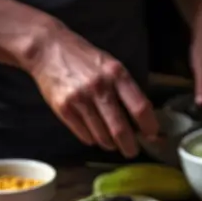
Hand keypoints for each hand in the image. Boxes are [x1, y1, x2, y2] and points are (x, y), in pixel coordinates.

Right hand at [31, 23, 158, 157]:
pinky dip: (93, 139)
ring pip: (102, 137)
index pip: (140, 108)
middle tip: (132, 151)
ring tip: (111, 141)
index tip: (153, 136)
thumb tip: (143, 118)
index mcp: (116, 74)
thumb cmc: (84, 59)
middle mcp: (99, 88)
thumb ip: (126, 89)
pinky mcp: (64, 109)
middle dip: (130, 147)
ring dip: (110, 144)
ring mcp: (80, 100)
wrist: (48, 49)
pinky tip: (93, 131)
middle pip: (120, 130)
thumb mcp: (110, 65)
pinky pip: (85, 136)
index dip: (149, 127)